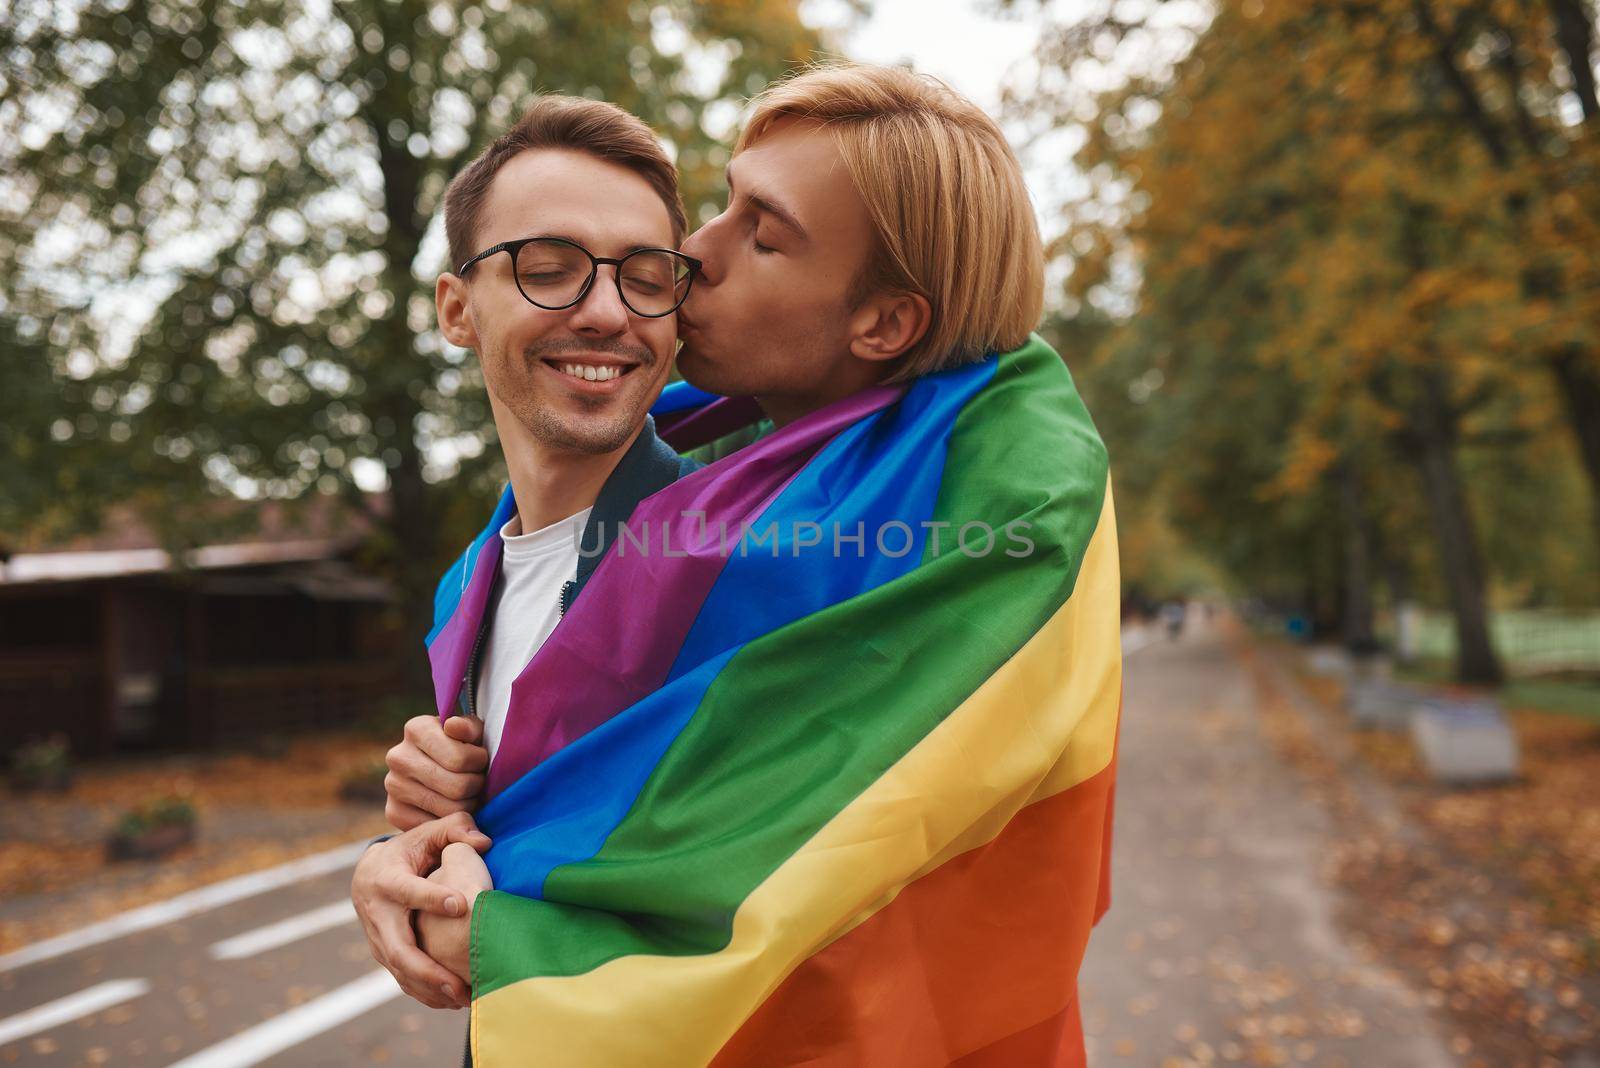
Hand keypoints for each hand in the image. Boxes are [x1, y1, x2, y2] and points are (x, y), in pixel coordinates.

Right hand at [351, 811, 490, 1009]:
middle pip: (398, 949)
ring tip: (464, 998)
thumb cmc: (408, 850)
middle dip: (428, 970)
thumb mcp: (426, 833)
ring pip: (400, 972)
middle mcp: (379, 914)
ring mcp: (378, 940)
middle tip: (459, 983)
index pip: (410, 891)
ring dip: (431, 989)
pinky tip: (454, 1002)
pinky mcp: (385, 955)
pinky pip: (403, 980)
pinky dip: (426, 994)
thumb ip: (455, 829)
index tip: (462, 905)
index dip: (433, 897)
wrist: (368, 875)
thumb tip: (484, 841)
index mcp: (388, 879)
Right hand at [385, 713, 487, 830]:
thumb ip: (469, 728)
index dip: (479, 762)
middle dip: (476, 786)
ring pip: (449, 810)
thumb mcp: (473, 732)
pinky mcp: (393, 811)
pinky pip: (434, 828)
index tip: (480, 758)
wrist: (438, 769)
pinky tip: (453, 808)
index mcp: (416, 729)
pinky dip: (450, 822)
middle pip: (457, 787)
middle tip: (478, 780)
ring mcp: (392, 785)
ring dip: (469, 805)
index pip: (459, 759)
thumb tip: (453, 726)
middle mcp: (398, 756)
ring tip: (468, 793)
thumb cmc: (464, 746)